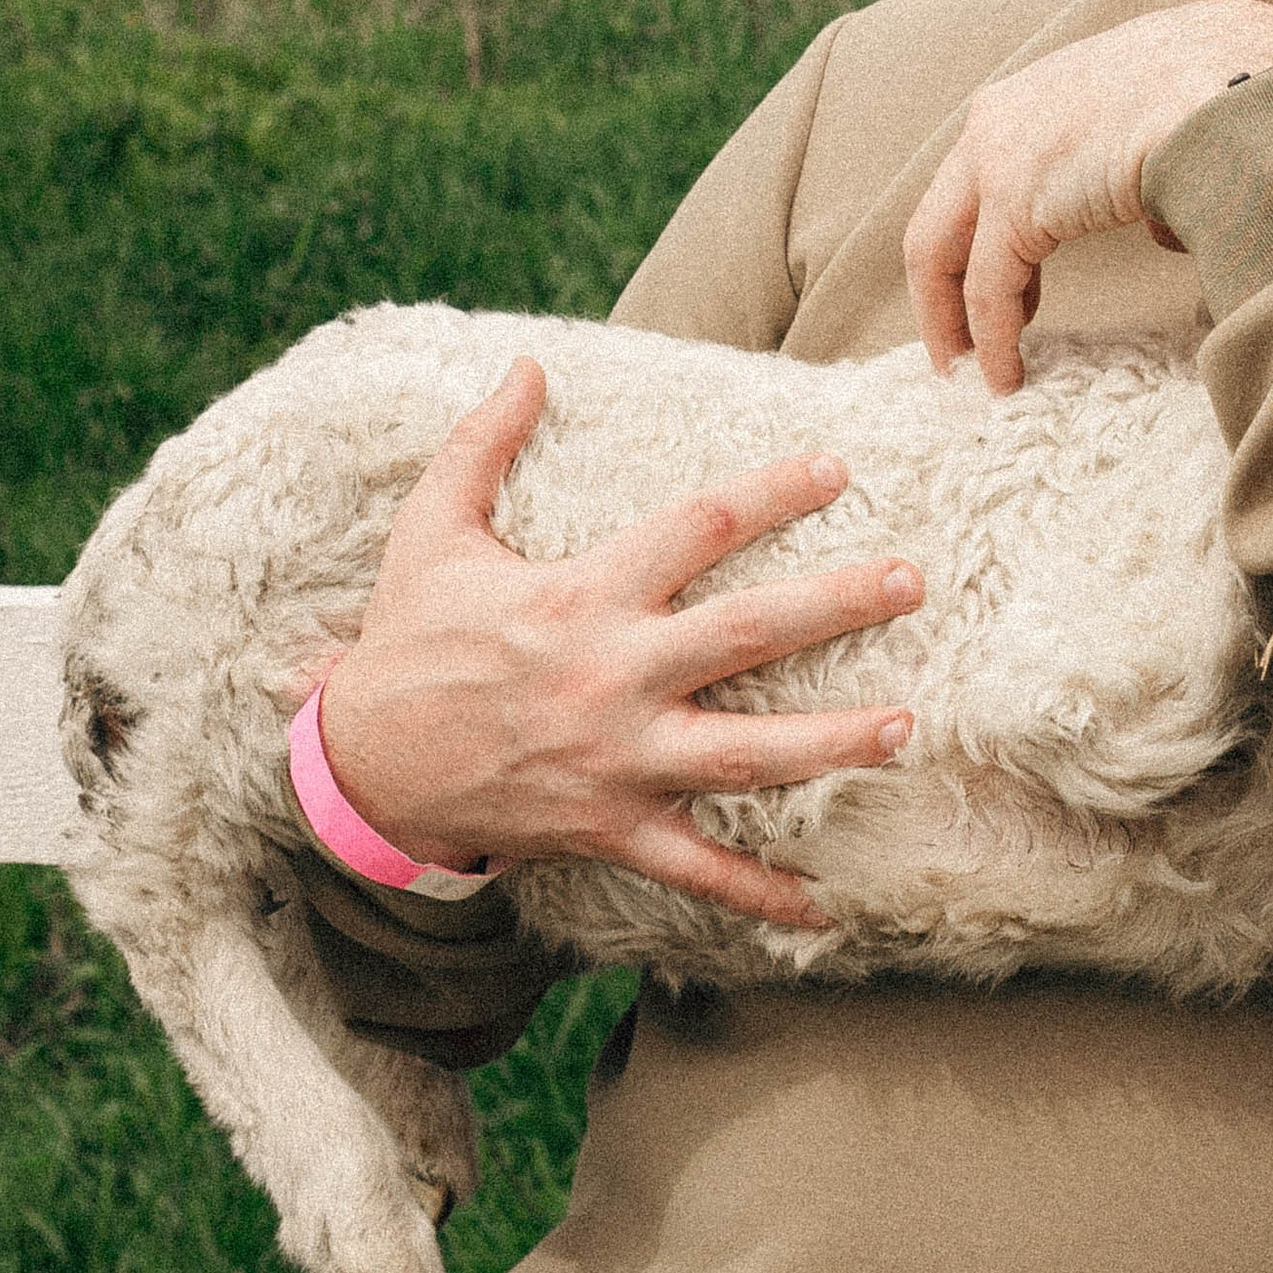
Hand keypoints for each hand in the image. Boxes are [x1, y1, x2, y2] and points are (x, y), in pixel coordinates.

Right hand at [311, 358, 923, 929]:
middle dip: (835, 605)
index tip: (837, 467)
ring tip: (907, 726)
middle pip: (746, 634)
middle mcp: (611, 677)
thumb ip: (482, 442)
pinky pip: (697, 870)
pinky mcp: (611, 828)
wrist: (361, 769)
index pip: (697, 528)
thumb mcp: (430, 532)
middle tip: (912, 579)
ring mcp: (617, 760)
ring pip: (744, 754)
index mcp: (580, 597)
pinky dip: (760, 895)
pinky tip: (824, 908)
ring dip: (830, 743)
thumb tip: (528, 363)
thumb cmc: (408, 643)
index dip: (770, 493)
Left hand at [903, 1, 1272, 391]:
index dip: (982, 245)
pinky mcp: (1015, 200)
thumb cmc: (1229, 88)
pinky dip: (991, 338)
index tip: (1014, 296)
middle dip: (943, 291)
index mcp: (1032, 94)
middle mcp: (998, 118)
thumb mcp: (1169, 119)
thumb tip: (1160, 232)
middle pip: (938, 219)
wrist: (1240, 85)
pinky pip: (987, 288)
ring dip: (953, 322)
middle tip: (959, 349)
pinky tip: (1006, 376)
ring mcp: (997, 155)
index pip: (977, 179)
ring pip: (939, 253)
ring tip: (972, 376)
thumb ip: (1149, 172)